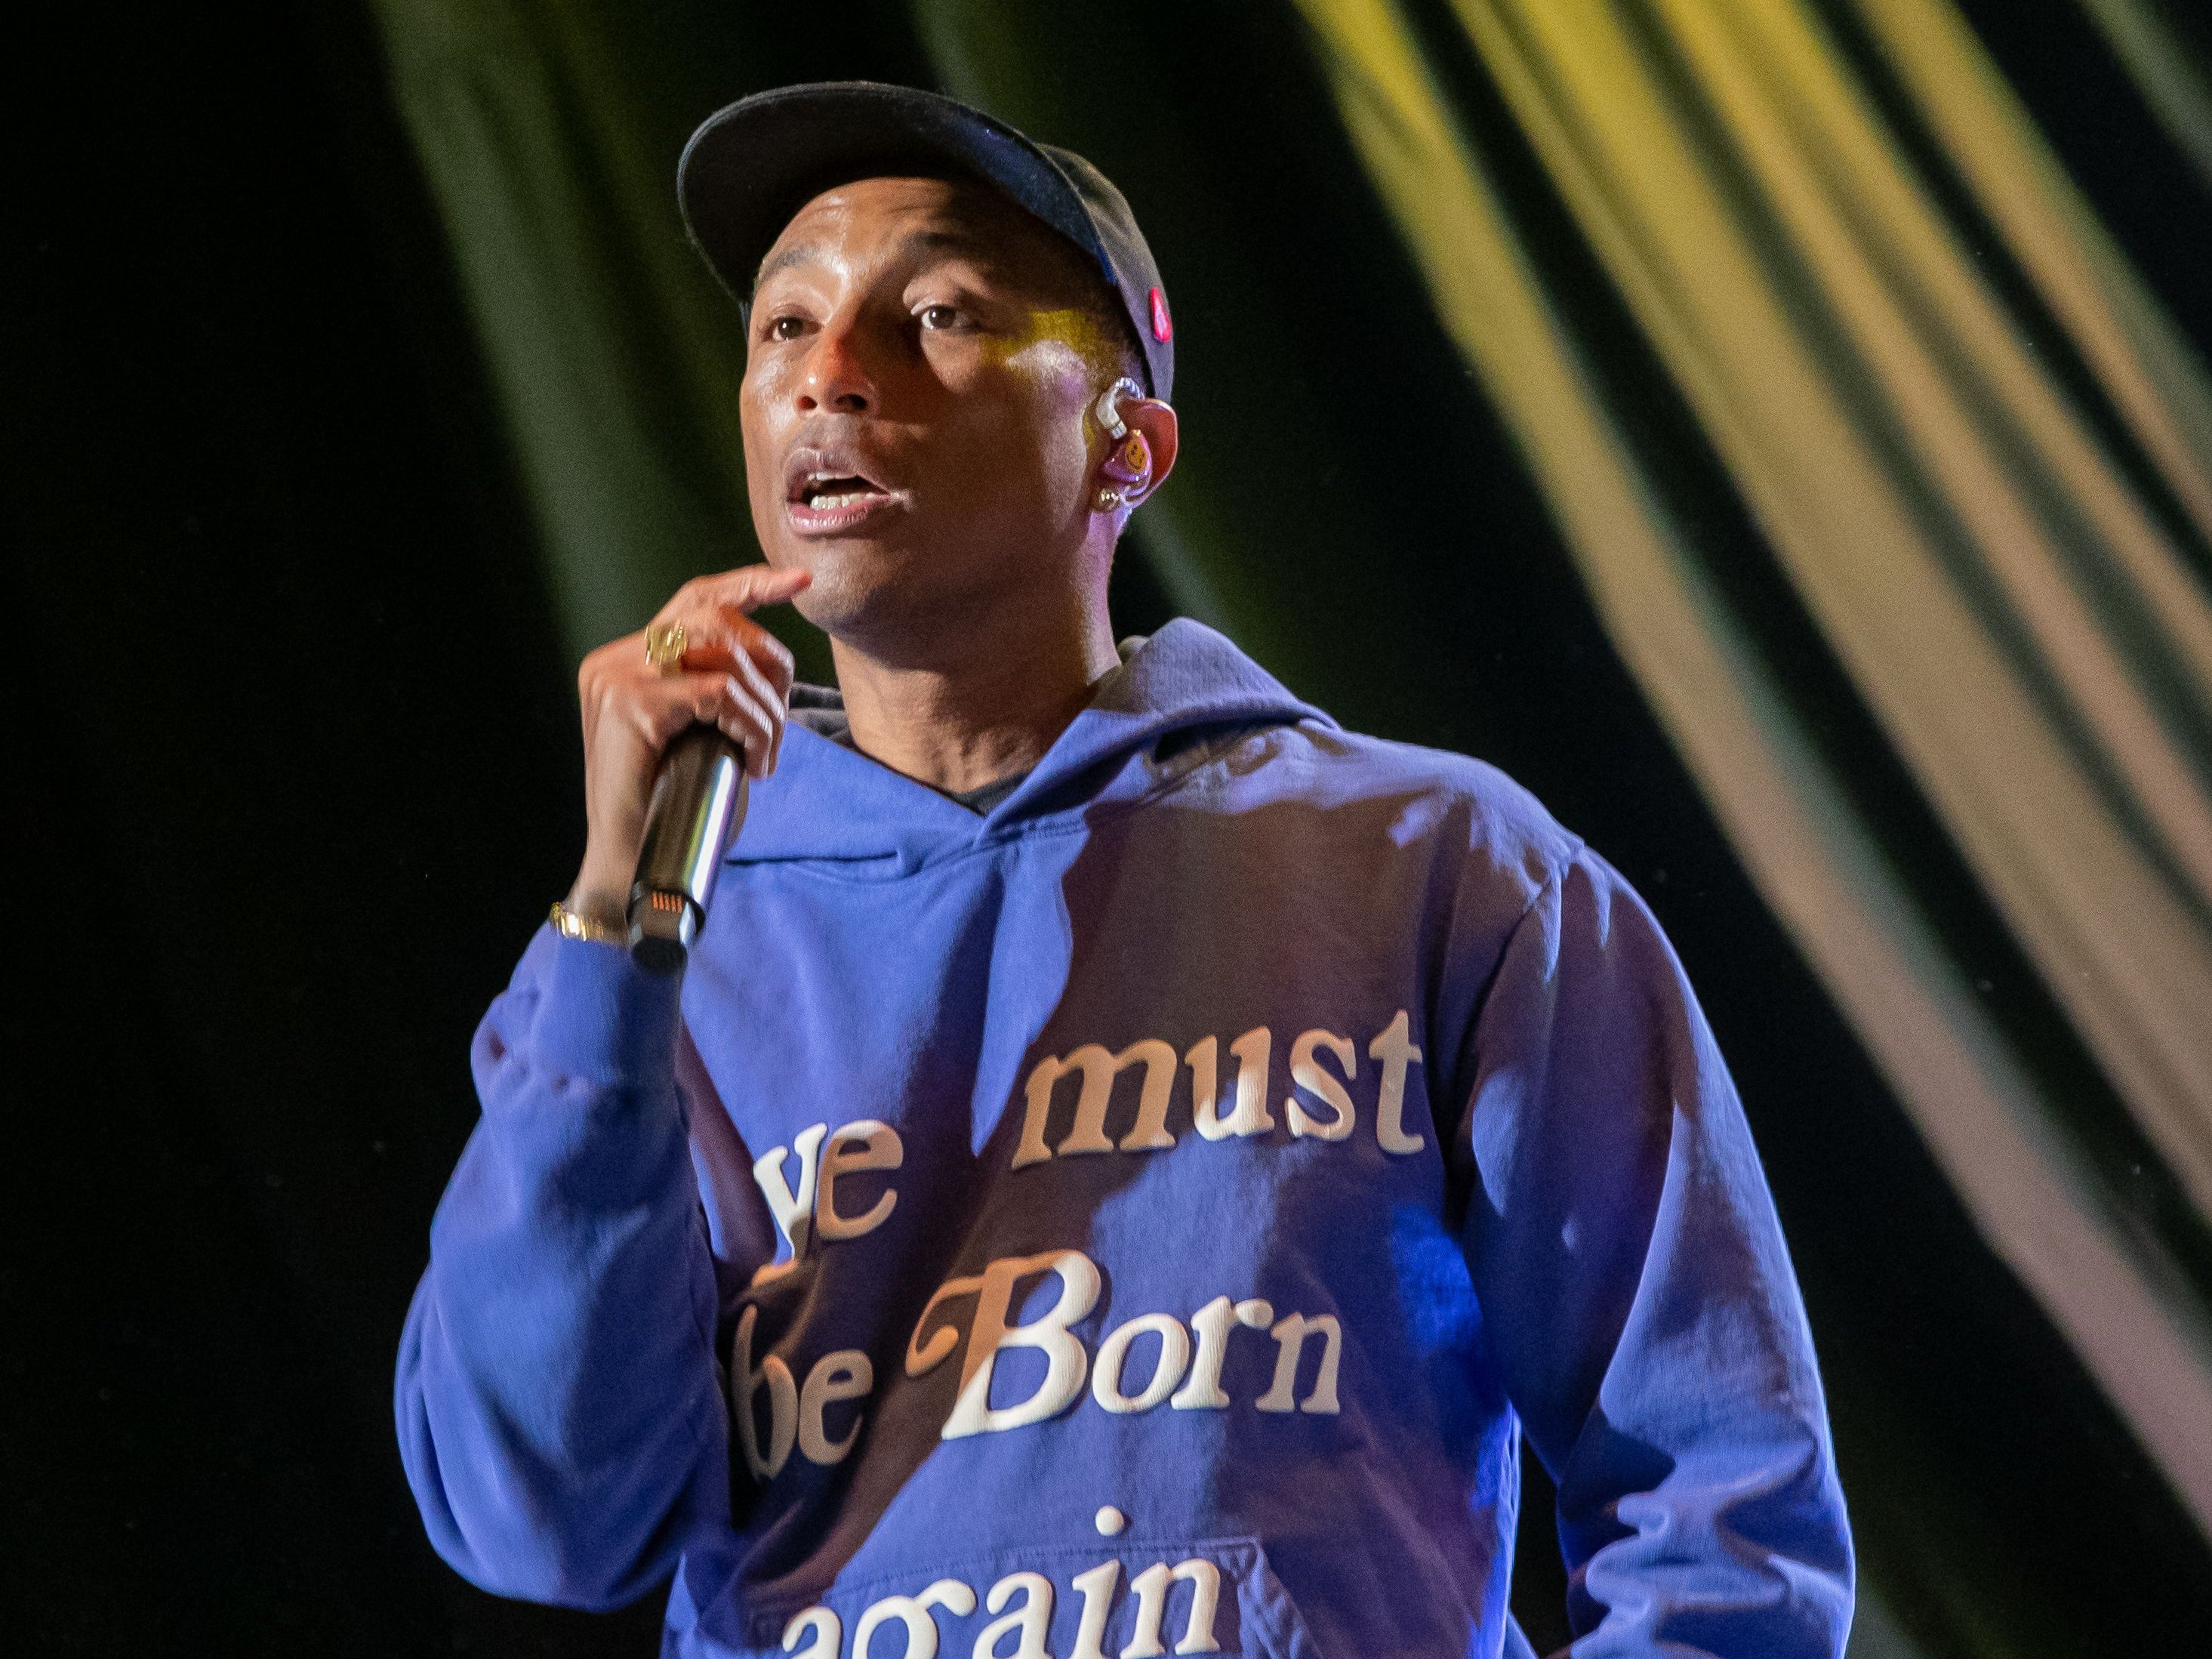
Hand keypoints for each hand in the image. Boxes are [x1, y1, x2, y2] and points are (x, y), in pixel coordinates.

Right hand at [567, 564, 811, 920]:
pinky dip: (752, 725)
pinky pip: (720, 693)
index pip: (695, 600)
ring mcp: (619, 677)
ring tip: (766, 752)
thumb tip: (769, 669)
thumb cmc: (670, 809)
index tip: (799, 583)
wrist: (628, 866)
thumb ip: (714, 693)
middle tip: (779, 722)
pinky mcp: (631, 705)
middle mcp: (616, 658)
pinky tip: (754, 760)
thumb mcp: (697, 737)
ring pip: (724, 655)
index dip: (750, 583)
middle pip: (718, 619)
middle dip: (770, 663)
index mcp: (628, 659)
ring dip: (765, 706)